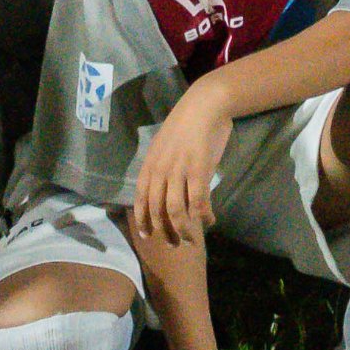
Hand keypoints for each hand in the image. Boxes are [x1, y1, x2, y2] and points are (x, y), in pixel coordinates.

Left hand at [131, 90, 235, 246]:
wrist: (205, 104)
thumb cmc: (186, 123)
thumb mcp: (164, 144)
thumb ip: (162, 166)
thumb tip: (164, 187)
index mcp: (150, 163)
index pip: (141, 198)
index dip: (143, 219)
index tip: (147, 235)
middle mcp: (160, 169)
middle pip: (157, 209)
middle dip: (164, 231)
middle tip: (173, 245)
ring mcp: (179, 170)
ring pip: (176, 210)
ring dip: (184, 229)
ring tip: (192, 240)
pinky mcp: (198, 170)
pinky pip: (198, 201)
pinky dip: (202, 215)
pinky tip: (209, 220)